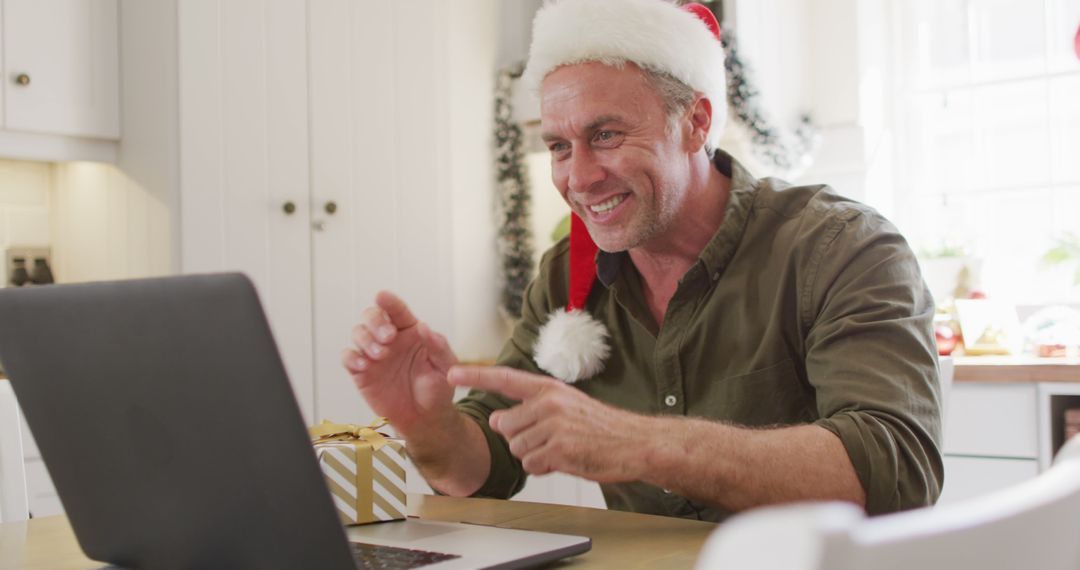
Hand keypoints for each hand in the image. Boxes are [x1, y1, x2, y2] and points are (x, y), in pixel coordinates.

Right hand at [342, 291, 457, 435]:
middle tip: (388, 337)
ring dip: (366, 339)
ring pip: (358, 333)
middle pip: (372, 316)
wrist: (425, 418)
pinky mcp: (361, 372)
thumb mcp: (446, 367)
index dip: (389, 302)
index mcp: (411, 332)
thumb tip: (424, 327)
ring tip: (380, 354)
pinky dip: (352, 357)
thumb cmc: (437, 389)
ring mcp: (374, 354)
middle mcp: (389, 339)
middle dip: (376, 321)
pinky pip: (348, 358)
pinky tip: (364, 364)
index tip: (382, 296)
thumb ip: (438, 347)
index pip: (398, 311)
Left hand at [447, 366, 647, 482]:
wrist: (634, 443)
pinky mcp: (559, 448)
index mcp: (549, 388)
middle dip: (520, 438)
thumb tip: (500, 421)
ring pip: (517, 448)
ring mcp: (554, 425)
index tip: (450, 373)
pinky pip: (531, 465)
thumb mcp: (566, 407)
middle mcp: (549, 402)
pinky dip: (544, 468)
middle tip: (549, 439)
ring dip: (534, 455)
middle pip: (505, 425)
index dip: (476, 377)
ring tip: (562, 449)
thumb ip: (531, 410)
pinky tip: (566, 459)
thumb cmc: (600, 427)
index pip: (505, 379)